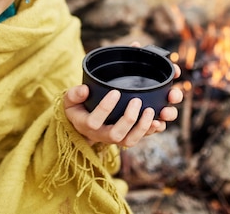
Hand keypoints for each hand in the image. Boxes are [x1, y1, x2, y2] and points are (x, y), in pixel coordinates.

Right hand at [64, 62, 182, 147]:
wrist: (84, 123)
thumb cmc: (79, 108)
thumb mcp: (70, 101)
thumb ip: (74, 94)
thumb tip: (84, 89)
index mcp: (87, 125)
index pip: (94, 121)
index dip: (105, 108)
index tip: (114, 92)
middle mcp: (102, 136)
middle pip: (116, 135)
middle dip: (128, 119)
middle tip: (136, 101)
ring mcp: (116, 138)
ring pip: (130, 140)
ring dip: (143, 127)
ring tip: (151, 111)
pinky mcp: (127, 137)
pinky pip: (140, 138)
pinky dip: (151, 131)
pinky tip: (159, 121)